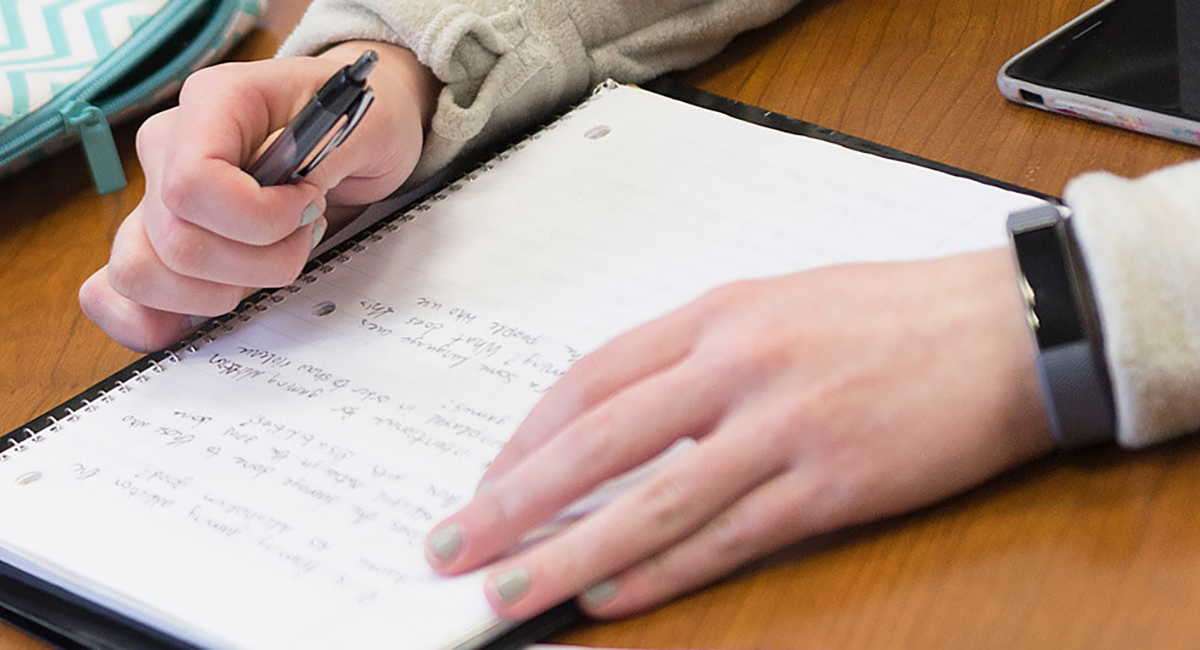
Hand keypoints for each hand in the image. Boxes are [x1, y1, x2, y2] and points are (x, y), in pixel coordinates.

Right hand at [80, 42, 438, 350]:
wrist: (355, 131)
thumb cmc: (359, 124)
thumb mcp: (370, 126)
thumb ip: (330, 156)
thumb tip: (292, 197)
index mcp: (213, 102)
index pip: (191, 184)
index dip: (255, 219)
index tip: (308, 209)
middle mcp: (169, 147)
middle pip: (176, 241)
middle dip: (256, 265)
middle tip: (303, 237)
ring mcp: (155, 196)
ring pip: (139, 273)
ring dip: (215, 294)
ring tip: (267, 264)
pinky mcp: (157, 239)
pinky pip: (114, 291)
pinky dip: (149, 320)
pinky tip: (197, 320)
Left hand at [425, 248, 1055, 619]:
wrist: (1008, 325)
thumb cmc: (893, 311)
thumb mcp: (780, 301)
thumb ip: (701, 349)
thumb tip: (622, 412)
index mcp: (719, 313)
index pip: (594, 378)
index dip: (529, 436)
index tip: (490, 478)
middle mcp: (738, 365)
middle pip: (599, 442)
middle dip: (514, 500)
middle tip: (453, 545)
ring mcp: (784, 428)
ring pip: (651, 503)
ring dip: (569, 554)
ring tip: (509, 591)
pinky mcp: (832, 485)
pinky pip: (726, 539)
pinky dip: (661, 573)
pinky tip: (611, 597)